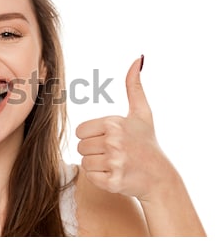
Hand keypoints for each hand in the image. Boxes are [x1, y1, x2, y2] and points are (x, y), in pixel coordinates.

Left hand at [76, 56, 176, 200]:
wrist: (160, 176)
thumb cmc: (146, 142)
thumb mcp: (142, 113)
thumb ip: (134, 86)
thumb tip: (138, 59)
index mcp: (114, 123)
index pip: (80, 130)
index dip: (91, 135)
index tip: (108, 139)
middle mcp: (114, 141)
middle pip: (80, 146)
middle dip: (94, 150)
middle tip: (113, 152)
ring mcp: (114, 162)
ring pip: (84, 161)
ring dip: (96, 164)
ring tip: (115, 163)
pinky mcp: (113, 181)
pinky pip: (90, 176)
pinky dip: (99, 177)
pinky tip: (115, 174)